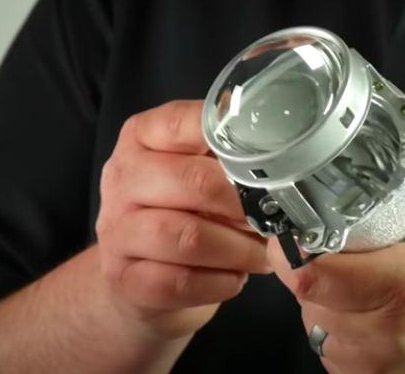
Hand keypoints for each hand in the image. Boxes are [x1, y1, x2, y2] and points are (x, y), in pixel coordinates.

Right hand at [95, 100, 270, 340]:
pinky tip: (234, 278)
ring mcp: (117, 231)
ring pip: (189, 237)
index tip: (271, 164)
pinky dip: (220, 283)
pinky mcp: (125, 278)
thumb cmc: (184, 213)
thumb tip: (286, 171)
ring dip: (238, 249)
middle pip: (194, 181)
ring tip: (262, 254)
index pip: (185, 122)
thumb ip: (230, 159)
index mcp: (142, 137)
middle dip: (245, 205)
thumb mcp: (200, 173)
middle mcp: (122, 177)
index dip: (236, 144)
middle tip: (274, 219)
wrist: (139, 277)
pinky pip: (182, 282)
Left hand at [268, 117, 404, 373]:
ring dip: (320, 304)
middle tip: (325, 249)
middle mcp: (390, 332)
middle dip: (307, 273)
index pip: (315, 276)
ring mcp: (384, 365)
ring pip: (316, 330)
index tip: (298, 231)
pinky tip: (358, 313)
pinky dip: (336, 334)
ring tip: (344, 281)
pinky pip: (333, 358)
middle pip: (308, 302)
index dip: (294, 251)